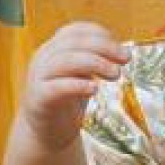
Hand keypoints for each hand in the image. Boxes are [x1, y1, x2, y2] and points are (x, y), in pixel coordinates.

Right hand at [20, 20, 126, 146]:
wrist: (46, 133)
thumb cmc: (68, 101)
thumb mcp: (82, 75)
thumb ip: (95, 61)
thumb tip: (123, 51)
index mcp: (53, 48)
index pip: (75, 31)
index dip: (100, 35)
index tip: (120, 49)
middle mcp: (43, 58)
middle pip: (72, 43)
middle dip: (103, 47)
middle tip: (126, 59)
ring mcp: (38, 78)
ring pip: (65, 61)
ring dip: (95, 63)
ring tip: (116, 74)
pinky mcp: (38, 99)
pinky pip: (56, 87)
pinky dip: (77, 85)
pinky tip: (95, 89)